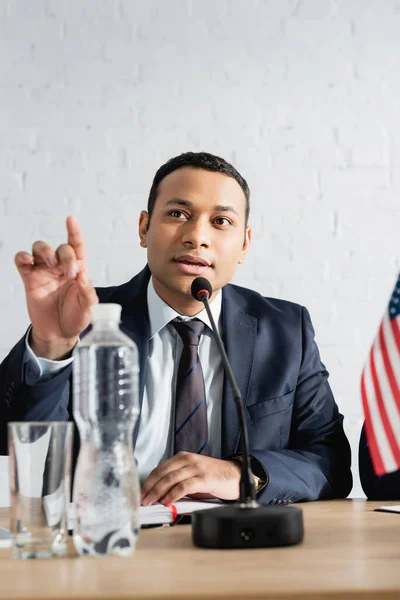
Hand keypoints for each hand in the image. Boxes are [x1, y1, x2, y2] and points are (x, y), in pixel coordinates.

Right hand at [14, 216, 97, 358]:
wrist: (59, 334)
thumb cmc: (76, 318)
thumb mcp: (88, 308)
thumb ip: (88, 293)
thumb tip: (83, 277)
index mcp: (78, 269)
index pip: (77, 246)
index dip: (74, 232)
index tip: (71, 219)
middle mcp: (61, 267)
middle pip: (61, 248)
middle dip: (67, 256)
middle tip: (70, 274)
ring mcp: (44, 271)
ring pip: (40, 248)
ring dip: (46, 251)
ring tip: (51, 265)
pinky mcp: (29, 279)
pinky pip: (22, 261)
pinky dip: (22, 256)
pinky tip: (28, 260)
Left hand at [141, 452, 240, 505]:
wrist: (235, 475)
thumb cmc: (213, 477)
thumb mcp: (193, 474)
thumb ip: (177, 480)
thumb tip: (159, 494)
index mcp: (183, 457)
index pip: (159, 468)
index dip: (148, 482)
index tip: (141, 493)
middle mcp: (188, 459)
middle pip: (162, 473)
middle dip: (150, 488)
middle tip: (142, 499)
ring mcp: (196, 468)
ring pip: (170, 479)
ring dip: (158, 492)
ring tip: (151, 502)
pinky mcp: (204, 478)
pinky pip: (184, 486)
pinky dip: (173, 494)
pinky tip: (167, 501)